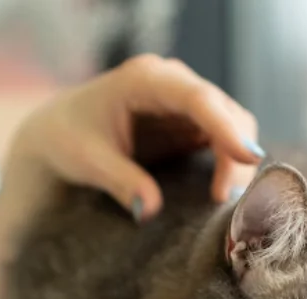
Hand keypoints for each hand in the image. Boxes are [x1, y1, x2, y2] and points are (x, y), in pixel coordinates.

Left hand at [4, 54, 264, 221]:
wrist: (57, 134)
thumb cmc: (67, 139)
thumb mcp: (87, 162)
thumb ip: (120, 182)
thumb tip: (150, 210)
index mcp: (144, 79)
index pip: (197, 98)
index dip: (226, 127)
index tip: (249, 156)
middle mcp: (172, 82)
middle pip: (225, 110)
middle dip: (234, 152)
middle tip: (224, 198)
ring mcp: (184, 101)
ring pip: (232, 123)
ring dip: (236, 160)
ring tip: (221, 197)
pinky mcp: (189, 121)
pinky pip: (223, 137)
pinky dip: (229, 162)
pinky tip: (220, 190)